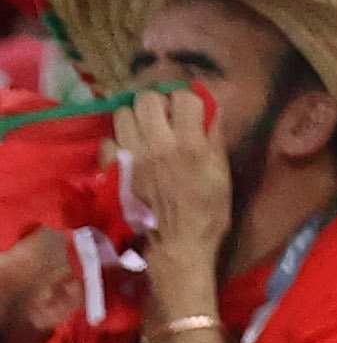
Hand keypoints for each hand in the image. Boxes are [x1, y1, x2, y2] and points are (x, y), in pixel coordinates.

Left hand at [117, 87, 232, 287]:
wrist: (178, 245)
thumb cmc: (208, 211)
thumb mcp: (222, 173)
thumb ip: (216, 138)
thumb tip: (212, 110)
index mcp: (190, 143)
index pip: (185, 97)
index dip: (190, 100)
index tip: (192, 111)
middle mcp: (158, 144)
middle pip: (148, 98)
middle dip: (158, 102)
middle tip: (165, 116)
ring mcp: (132, 157)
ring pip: (123, 113)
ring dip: (135, 117)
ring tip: (144, 129)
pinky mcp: (114, 172)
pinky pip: (108, 141)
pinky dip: (118, 141)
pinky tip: (129, 150)